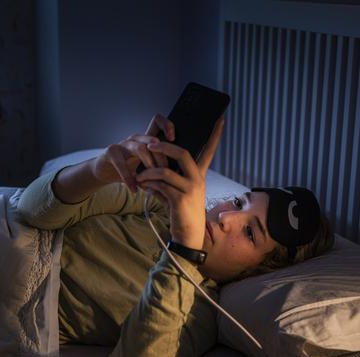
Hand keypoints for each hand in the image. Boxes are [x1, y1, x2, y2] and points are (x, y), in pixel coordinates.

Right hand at [91, 114, 174, 192]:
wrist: (105, 173)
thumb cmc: (129, 170)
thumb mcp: (147, 168)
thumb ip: (160, 168)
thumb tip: (179, 176)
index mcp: (146, 140)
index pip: (157, 122)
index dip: (166, 125)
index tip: (173, 138)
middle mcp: (135, 139)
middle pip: (153, 140)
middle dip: (162, 157)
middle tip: (167, 173)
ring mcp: (123, 144)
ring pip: (140, 148)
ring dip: (149, 165)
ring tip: (151, 180)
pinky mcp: (111, 152)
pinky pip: (122, 163)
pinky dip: (129, 178)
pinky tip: (134, 188)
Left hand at [135, 117, 224, 249]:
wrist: (187, 235)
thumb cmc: (181, 212)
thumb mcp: (178, 191)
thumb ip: (169, 178)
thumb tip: (152, 166)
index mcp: (200, 175)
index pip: (209, 151)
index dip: (215, 135)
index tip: (221, 118)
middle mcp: (198, 179)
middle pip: (182, 153)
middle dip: (164, 147)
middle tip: (149, 145)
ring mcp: (190, 189)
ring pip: (166, 171)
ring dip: (148, 172)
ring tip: (139, 176)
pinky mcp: (180, 200)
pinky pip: (160, 186)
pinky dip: (148, 184)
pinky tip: (143, 187)